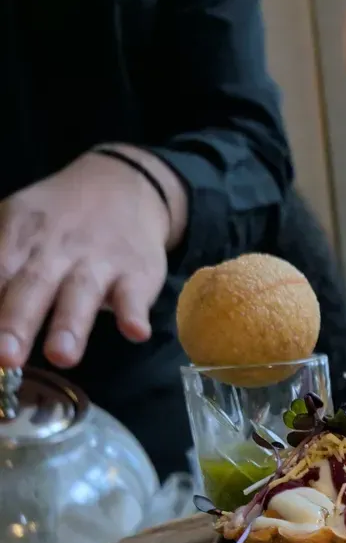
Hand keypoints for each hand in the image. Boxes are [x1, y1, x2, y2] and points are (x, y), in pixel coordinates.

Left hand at [0, 150, 184, 370]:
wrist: (121, 185)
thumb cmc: (57, 223)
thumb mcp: (15, 228)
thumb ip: (0, 265)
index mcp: (18, 238)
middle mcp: (55, 250)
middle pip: (33, 286)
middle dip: (16, 322)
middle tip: (7, 356)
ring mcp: (98, 262)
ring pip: (82, 294)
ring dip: (71, 326)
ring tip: (61, 357)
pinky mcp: (136, 274)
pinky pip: (134, 295)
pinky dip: (134, 313)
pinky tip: (134, 332)